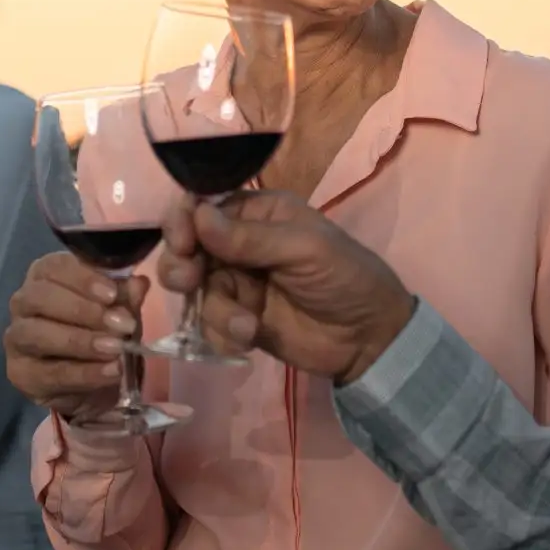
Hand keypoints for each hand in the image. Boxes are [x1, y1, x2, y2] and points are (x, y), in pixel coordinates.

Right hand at [4, 252, 145, 424]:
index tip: (112, 294)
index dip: (82, 278)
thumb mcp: (121, 312)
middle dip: (81, 310)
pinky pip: (49, 373)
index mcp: (45, 277)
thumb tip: (138, 283)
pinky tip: (110, 372)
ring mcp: (17, 339)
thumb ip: (126, 298)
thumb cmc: (104, 333)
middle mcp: (23, 303)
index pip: (53, 267)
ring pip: (36, 334)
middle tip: (120, 324)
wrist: (97, 383)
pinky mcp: (21, 374)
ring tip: (116, 349)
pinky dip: (84, 373)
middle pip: (39, 297)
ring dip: (80, 341)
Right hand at [156, 191, 415, 383]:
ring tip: (244, 326)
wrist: (369, 338)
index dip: (183, 222)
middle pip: (187, 248)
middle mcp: (240, 244)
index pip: (205, 208)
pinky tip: (247, 341)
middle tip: (189, 281)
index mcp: (259, 213)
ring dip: (214, 310)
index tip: (181, 242)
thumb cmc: (345, 277)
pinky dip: (221, 335)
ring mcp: (237, 284)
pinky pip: (209, 325)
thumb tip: (198, 215)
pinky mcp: (237, 321)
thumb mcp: (304, 249)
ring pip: (195, 291)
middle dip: (181, 265)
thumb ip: (250, 237)